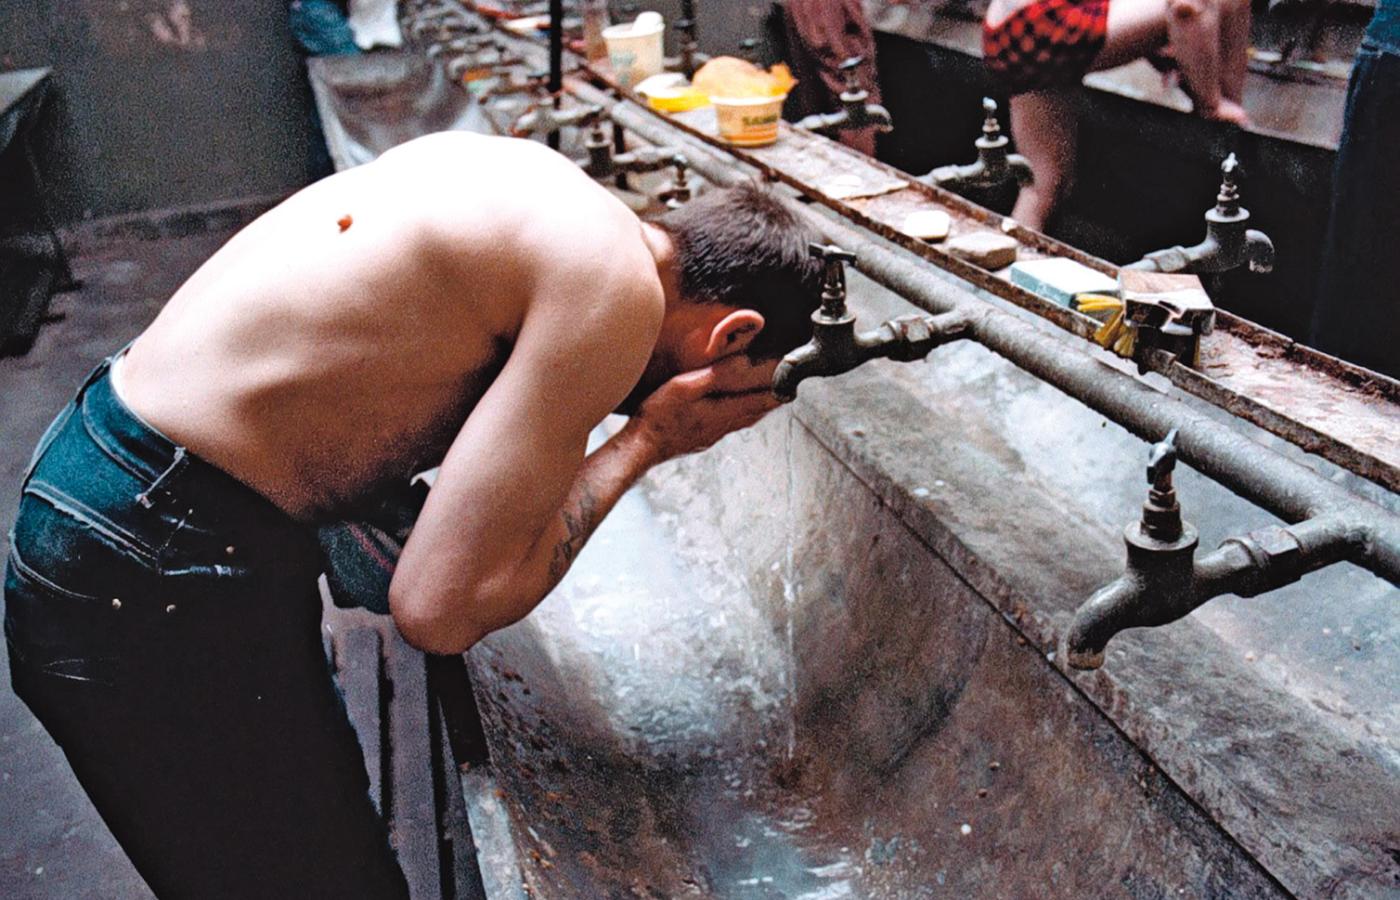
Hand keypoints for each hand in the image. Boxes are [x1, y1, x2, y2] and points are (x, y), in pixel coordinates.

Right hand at [631, 356, 781, 461]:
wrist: (642, 447)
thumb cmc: (660, 416)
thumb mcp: (686, 387)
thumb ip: (716, 376)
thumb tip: (743, 364)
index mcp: (722, 412)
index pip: (758, 401)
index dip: (777, 393)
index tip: (792, 387)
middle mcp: (721, 427)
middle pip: (754, 413)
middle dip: (770, 402)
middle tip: (784, 392)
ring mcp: (711, 436)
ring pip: (742, 421)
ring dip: (755, 410)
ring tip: (765, 402)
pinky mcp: (700, 440)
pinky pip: (728, 426)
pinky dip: (738, 417)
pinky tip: (731, 414)